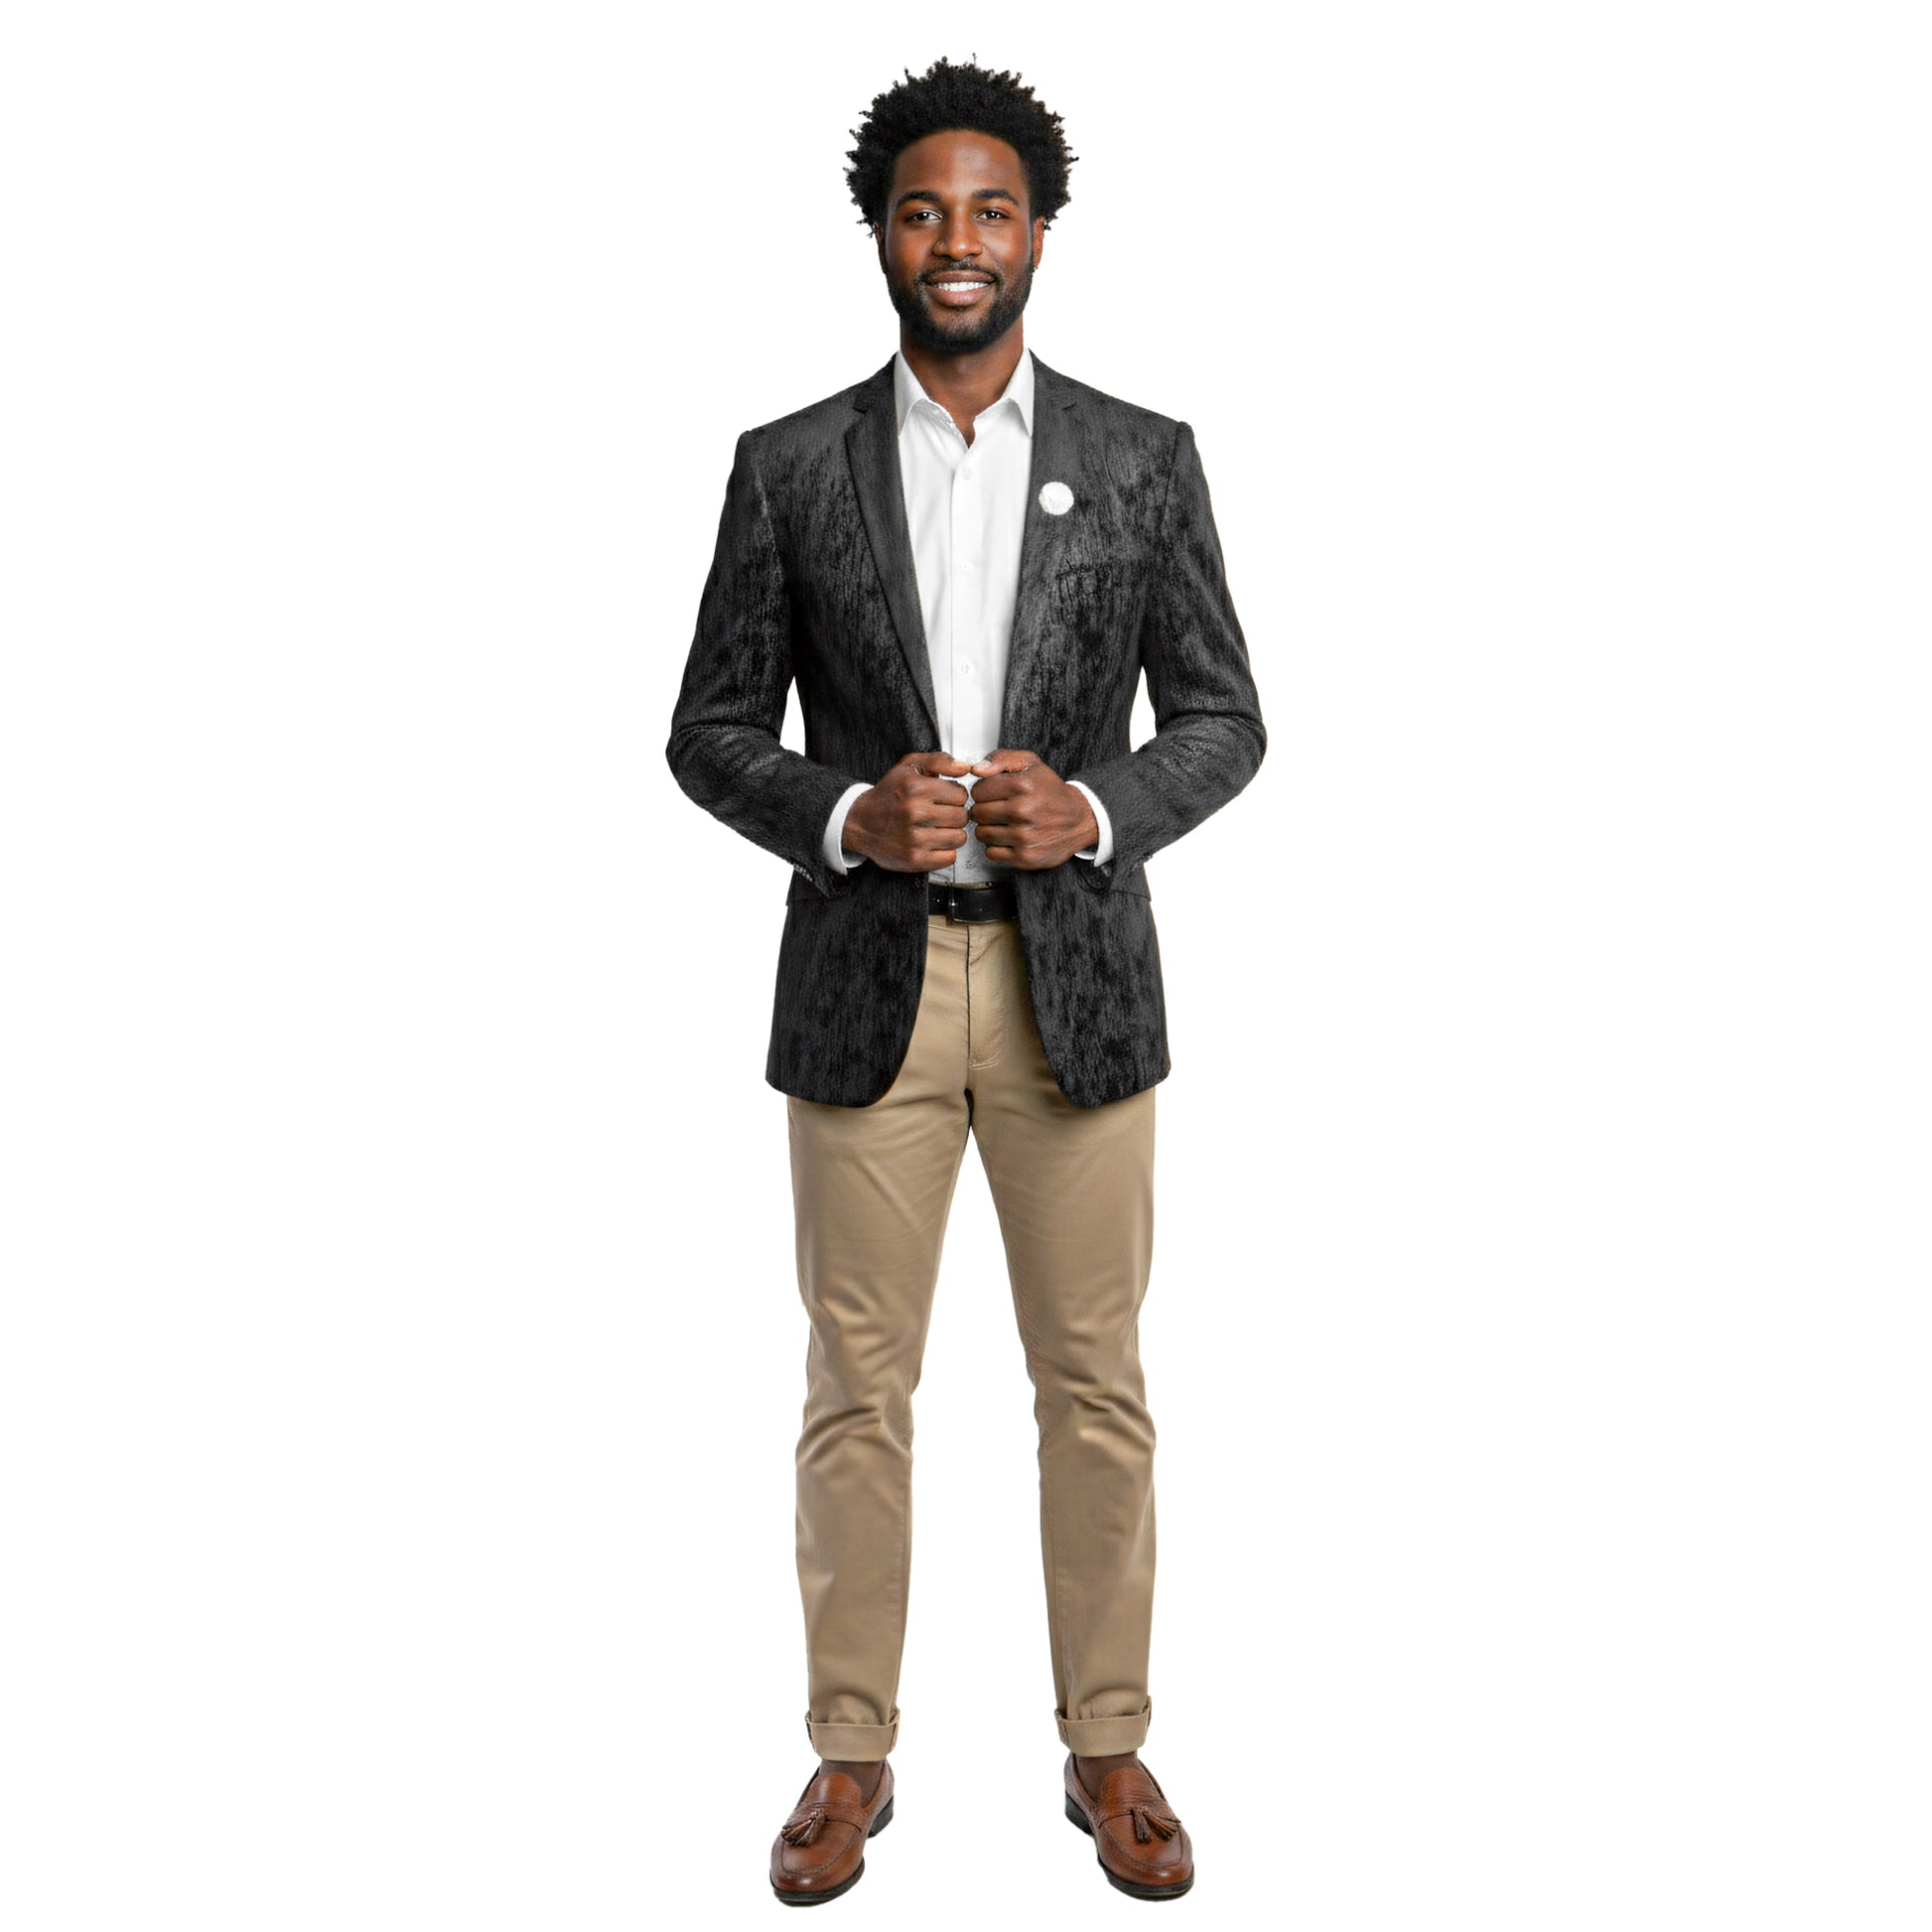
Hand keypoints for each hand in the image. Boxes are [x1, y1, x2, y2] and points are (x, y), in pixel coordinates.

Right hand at [843, 751, 975, 871]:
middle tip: (940, 814)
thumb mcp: (909, 766)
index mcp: (916, 788)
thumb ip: (940, 761)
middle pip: (962, 817)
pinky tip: (932, 842)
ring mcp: (913, 838)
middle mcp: (914, 813)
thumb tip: (966, 767)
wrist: (859, 821)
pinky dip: (944, 851)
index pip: (961, 795)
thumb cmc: (888, 794)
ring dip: (951, 834)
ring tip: (937, 828)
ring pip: (959, 838)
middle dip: (954, 814)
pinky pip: (949, 857)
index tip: (944, 798)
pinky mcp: (914, 859)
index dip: (955, 796)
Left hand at [965, 749, 1099, 868]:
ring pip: (982, 834)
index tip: (995, 794)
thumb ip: (1000, 759)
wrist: (1079, 818)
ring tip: (1007, 823)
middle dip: (985, 810)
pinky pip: (991, 853)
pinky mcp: (1025, 857)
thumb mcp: (1029, 763)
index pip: (977, 791)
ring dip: (990, 829)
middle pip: (977, 813)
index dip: (984, 792)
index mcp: (1022, 785)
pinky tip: (1010, 838)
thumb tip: (977, 769)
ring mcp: (1024, 836)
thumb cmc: (1050, 791)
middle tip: (1001, 809)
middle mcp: (1023, 811)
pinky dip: (997, 847)